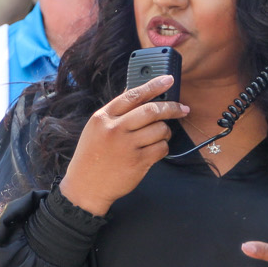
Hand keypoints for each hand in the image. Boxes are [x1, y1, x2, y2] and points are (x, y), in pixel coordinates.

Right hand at [58, 75, 187, 216]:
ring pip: (160, 130)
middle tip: (182, 109)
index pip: (133, 95)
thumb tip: (137, 93)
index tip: (168, 80)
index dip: (154, 85)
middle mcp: (115, 129)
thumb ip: (116, 112)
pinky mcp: (138, 163)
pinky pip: (161, 148)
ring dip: (166, 132)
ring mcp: (127, 147)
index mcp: (103, 117)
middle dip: (171, 108)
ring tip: (160, 136)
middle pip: (151, 110)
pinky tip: (155, 150)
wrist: (85, 187)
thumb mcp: (96, 129)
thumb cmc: (92, 156)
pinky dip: (163, 148)